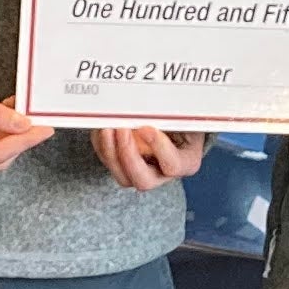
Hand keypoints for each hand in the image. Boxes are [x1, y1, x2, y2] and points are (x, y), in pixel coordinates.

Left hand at [91, 124, 206, 190]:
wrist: (176, 121)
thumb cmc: (184, 118)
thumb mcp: (185, 114)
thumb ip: (171, 113)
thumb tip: (150, 107)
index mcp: (186, 162)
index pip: (173, 165)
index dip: (159, 148)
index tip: (147, 128)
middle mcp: (163, 174)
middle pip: (143, 181)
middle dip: (128, 155)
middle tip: (122, 130)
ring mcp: (142, 173)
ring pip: (122, 177)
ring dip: (111, 152)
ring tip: (107, 127)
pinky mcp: (124, 167)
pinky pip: (109, 163)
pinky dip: (103, 146)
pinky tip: (103, 128)